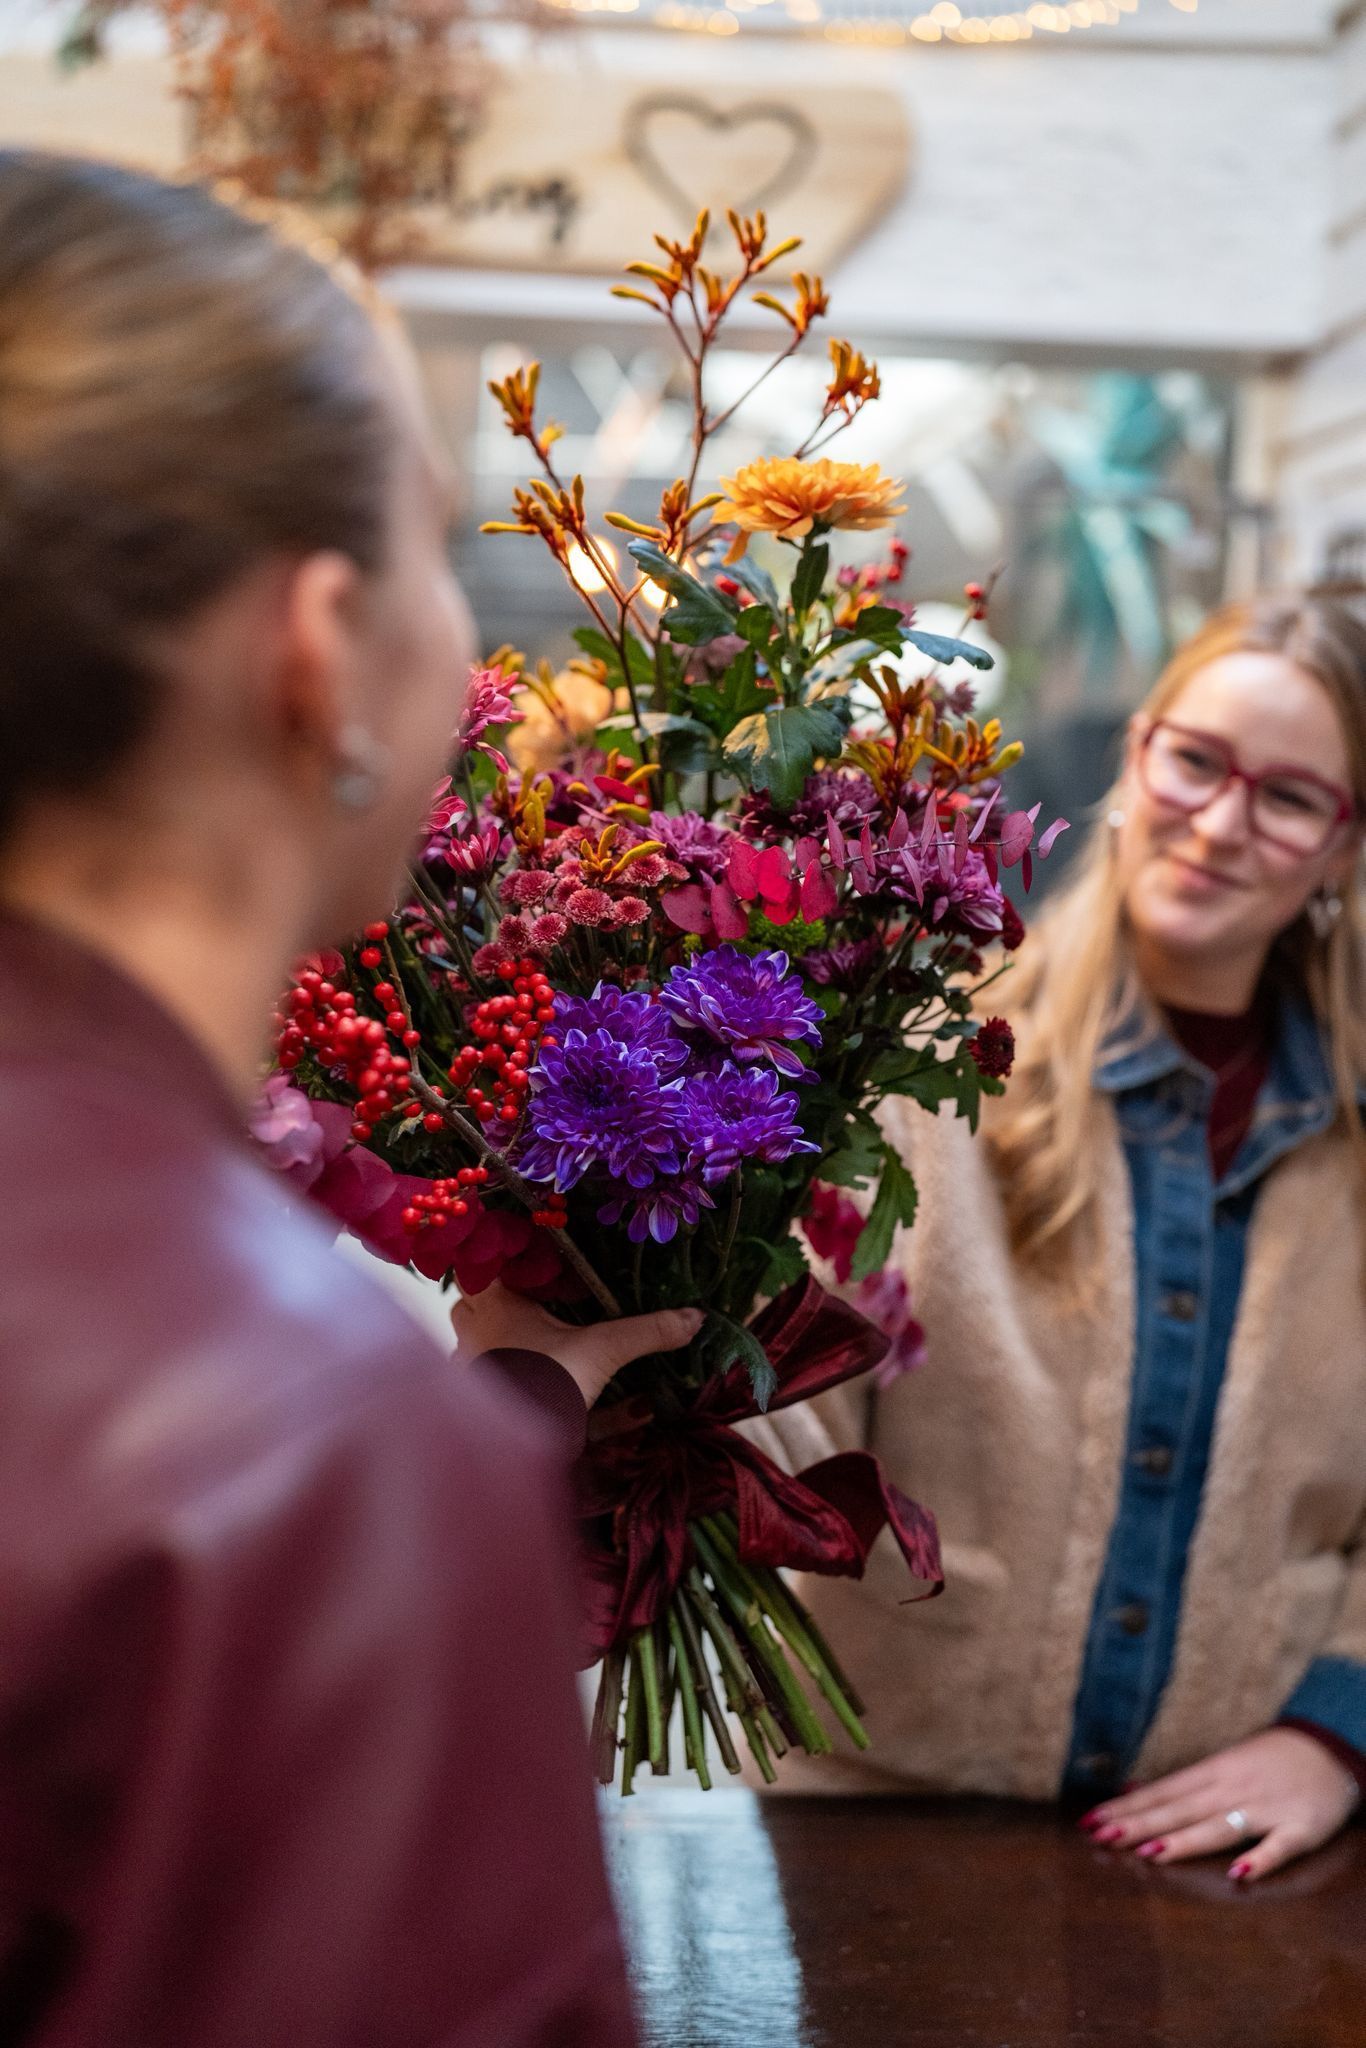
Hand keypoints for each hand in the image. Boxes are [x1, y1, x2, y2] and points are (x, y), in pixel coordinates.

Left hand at [450, 1282, 703, 1409]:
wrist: (513, 1454)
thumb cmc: (546, 1384)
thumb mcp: (604, 1352)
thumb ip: (646, 1332)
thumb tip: (695, 1316)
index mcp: (496, 1306)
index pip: (486, 1270)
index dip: (508, 1266)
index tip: (537, 1267)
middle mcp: (475, 1335)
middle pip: (471, 1306)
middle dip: (497, 1304)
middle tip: (534, 1304)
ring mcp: (471, 1374)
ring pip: (477, 1347)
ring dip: (503, 1344)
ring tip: (543, 1346)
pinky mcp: (478, 1411)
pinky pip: (497, 1393)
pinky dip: (517, 1391)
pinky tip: (574, 1400)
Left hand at [1081, 1728, 1361, 1880]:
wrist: (1328, 1749)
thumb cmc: (1267, 1761)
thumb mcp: (1221, 1764)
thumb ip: (1180, 1784)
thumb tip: (1130, 1790)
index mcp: (1212, 1773)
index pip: (1161, 1792)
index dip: (1126, 1807)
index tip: (1090, 1820)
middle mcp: (1232, 1790)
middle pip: (1179, 1809)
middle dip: (1139, 1824)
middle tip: (1101, 1837)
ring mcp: (1265, 1810)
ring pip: (1218, 1827)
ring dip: (1183, 1840)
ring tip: (1148, 1853)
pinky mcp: (1299, 1829)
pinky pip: (1278, 1847)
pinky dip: (1259, 1860)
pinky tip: (1236, 1875)